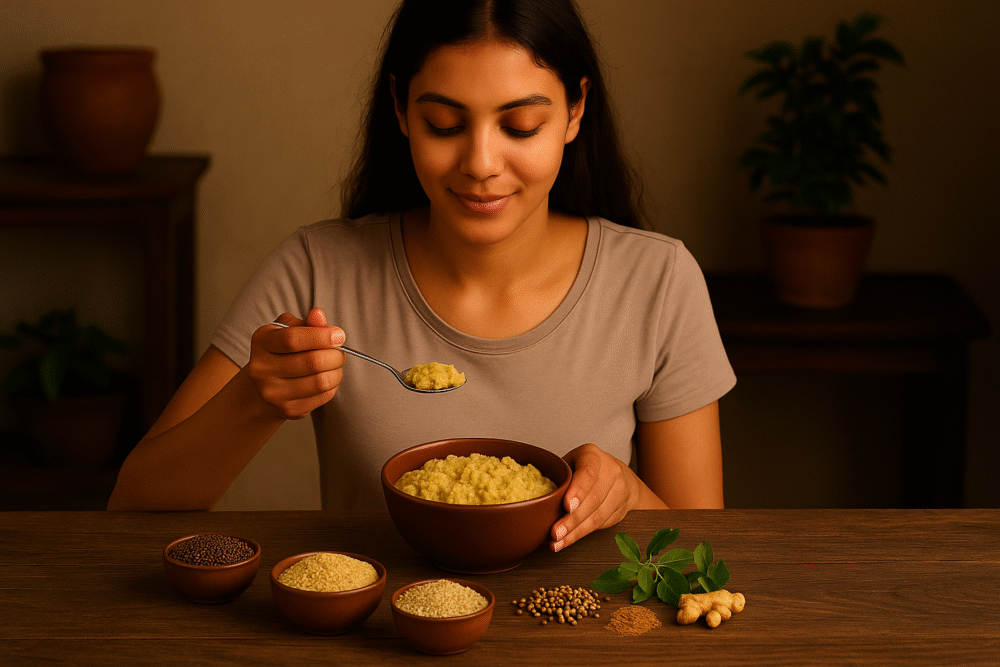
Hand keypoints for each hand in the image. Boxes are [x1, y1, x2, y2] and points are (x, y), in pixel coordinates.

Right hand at [244, 307, 345, 419]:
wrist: (265, 386)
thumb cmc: (283, 352)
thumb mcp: (290, 330)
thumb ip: (307, 323)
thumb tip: (318, 314)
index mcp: (261, 342)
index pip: (292, 339)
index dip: (321, 336)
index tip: (339, 335)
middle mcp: (262, 369)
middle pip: (312, 362)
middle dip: (335, 355)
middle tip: (339, 352)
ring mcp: (273, 393)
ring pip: (320, 381)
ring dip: (337, 371)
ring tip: (335, 365)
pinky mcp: (288, 409)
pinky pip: (323, 396)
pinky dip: (332, 386)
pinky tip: (327, 378)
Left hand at [550, 443, 664, 551]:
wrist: (621, 477)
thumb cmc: (586, 469)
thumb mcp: (571, 462)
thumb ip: (559, 475)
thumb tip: (536, 498)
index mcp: (593, 456)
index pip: (588, 473)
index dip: (578, 490)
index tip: (567, 505)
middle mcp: (611, 472)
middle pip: (593, 499)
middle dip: (572, 519)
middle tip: (555, 532)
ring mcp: (620, 491)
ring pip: (597, 516)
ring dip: (576, 532)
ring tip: (557, 541)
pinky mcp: (621, 510)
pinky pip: (600, 525)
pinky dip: (582, 534)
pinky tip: (567, 540)